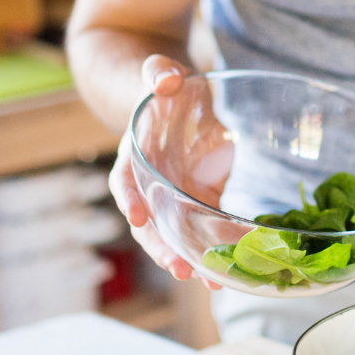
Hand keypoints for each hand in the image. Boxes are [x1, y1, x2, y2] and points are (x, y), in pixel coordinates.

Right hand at [107, 56, 229, 285]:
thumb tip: (165, 78)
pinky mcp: (198, 198)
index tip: (136, 217)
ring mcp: (173, 194)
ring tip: (208, 283)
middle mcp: (150, 182)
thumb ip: (159, 73)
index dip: (129, 199)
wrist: (173, 95)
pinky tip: (229, 270)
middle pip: (148, 221)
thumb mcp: (159, 72)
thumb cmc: (162, 83)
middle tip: (180, 269)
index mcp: (135, 153)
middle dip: (161, 247)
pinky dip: (213, 248)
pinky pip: (203, 227)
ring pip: (174, 234)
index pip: (124, 180)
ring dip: (188, 258)